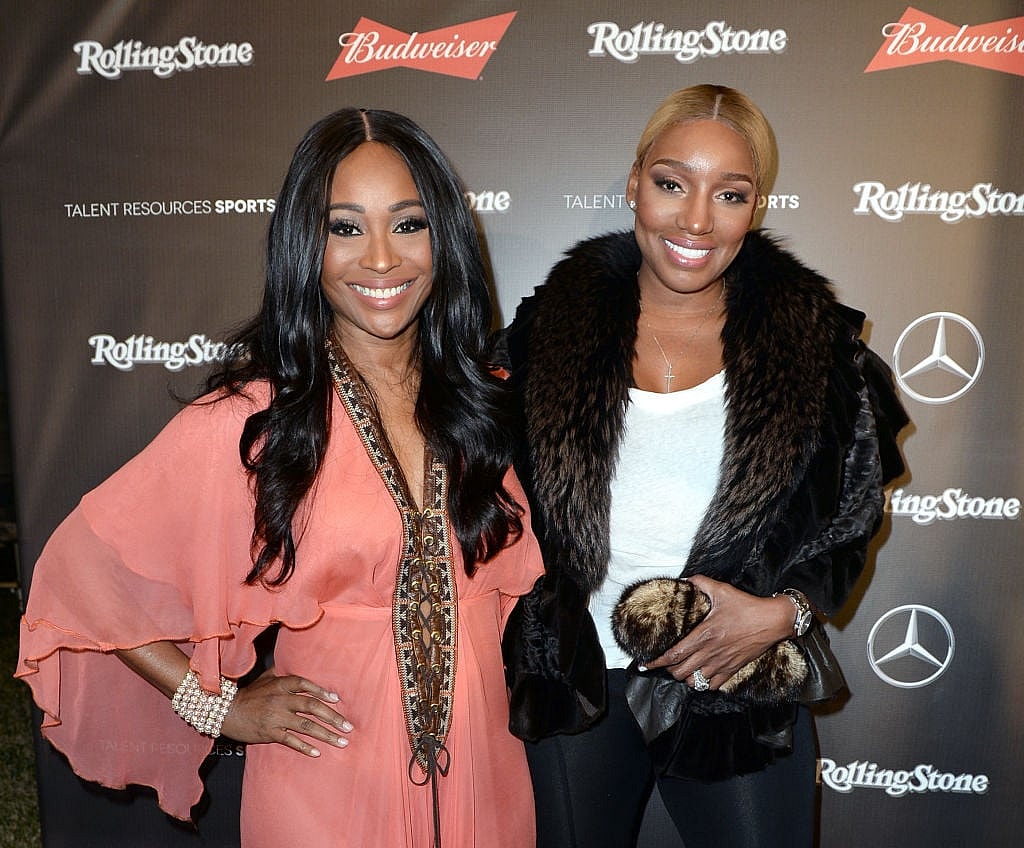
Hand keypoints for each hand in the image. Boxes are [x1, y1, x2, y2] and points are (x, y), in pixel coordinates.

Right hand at [221, 668, 353, 757]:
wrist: (226, 712)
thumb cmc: (249, 694)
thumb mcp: (265, 678)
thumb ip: (283, 671)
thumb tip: (298, 662)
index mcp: (281, 685)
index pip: (306, 685)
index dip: (322, 692)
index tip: (337, 700)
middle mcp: (281, 700)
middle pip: (312, 707)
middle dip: (333, 717)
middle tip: (348, 727)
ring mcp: (276, 717)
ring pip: (306, 726)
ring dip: (326, 734)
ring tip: (341, 742)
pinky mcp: (269, 733)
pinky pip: (291, 741)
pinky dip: (305, 747)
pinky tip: (318, 752)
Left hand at [643, 575, 793, 689]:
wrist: (773, 621)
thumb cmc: (747, 606)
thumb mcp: (722, 590)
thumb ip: (700, 583)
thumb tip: (685, 579)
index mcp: (704, 634)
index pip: (674, 655)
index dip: (656, 662)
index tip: (645, 664)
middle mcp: (710, 652)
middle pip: (680, 672)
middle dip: (669, 669)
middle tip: (666, 662)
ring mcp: (722, 663)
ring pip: (694, 682)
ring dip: (685, 677)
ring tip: (682, 668)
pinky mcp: (733, 669)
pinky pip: (712, 686)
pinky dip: (702, 683)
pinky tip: (700, 674)